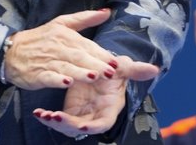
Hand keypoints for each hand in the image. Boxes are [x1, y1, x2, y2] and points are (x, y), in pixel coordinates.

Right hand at [4, 9, 120, 90]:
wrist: (10, 51)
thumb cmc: (40, 38)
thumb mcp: (62, 23)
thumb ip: (85, 18)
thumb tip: (107, 12)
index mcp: (66, 35)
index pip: (87, 45)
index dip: (101, 54)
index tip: (116, 62)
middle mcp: (58, 47)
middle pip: (79, 56)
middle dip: (96, 64)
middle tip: (110, 73)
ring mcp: (47, 61)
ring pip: (66, 67)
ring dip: (80, 73)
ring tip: (94, 77)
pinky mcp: (36, 74)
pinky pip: (48, 77)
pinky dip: (57, 80)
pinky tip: (67, 83)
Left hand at [33, 55, 160, 137]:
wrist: (100, 68)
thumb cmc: (114, 69)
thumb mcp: (122, 67)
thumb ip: (136, 70)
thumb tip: (156, 69)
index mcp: (110, 108)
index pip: (103, 123)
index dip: (92, 126)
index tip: (80, 123)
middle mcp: (95, 115)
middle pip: (81, 128)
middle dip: (67, 126)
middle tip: (54, 117)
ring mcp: (82, 115)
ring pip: (67, 127)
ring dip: (55, 123)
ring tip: (43, 114)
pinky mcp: (70, 111)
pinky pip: (58, 119)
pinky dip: (48, 117)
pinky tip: (39, 112)